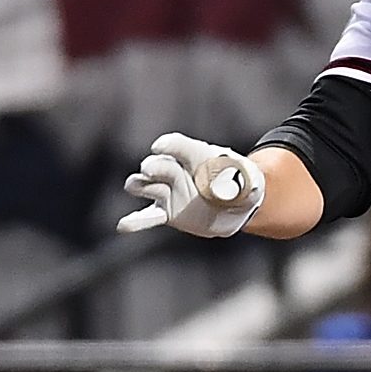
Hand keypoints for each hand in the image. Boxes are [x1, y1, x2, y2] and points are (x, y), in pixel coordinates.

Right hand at [117, 132, 264, 236]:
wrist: (233, 205)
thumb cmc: (239, 184)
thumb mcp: (247, 182)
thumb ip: (242, 185)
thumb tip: (243, 191)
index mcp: (196, 155)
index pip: (180, 146)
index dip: (169, 145)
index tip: (160, 146)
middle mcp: (177, 170)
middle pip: (159, 165)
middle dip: (154, 167)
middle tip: (149, 169)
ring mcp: (168, 191)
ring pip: (146, 186)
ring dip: (140, 184)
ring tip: (134, 185)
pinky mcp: (165, 211)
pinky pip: (148, 217)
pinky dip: (136, 221)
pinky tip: (123, 226)